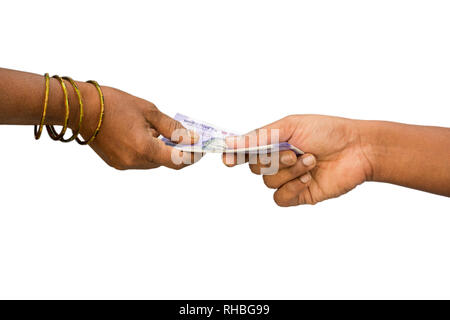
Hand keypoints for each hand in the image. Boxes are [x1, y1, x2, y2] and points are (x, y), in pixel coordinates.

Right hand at [80, 86, 199, 169]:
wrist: (81, 108)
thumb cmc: (115, 104)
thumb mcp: (149, 111)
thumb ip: (173, 128)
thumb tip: (192, 138)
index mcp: (144, 148)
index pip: (178, 161)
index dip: (192, 156)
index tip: (200, 148)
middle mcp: (134, 161)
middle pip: (165, 162)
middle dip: (177, 151)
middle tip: (184, 137)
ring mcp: (124, 164)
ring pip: (153, 162)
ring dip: (161, 151)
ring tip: (160, 133)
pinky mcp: (116, 163)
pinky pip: (139, 161)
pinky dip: (147, 151)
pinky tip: (143, 136)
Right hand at [223, 115, 372, 205]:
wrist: (357, 149)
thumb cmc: (327, 131)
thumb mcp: (290, 127)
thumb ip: (259, 137)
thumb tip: (229, 142)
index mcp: (274, 142)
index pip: (246, 151)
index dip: (234, 155)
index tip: (227, 159)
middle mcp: (278, 161)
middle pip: (254, 167)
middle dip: (273, 160)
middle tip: (294, 152)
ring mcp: (288, 179)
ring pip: (268, 182)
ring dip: (290, 171)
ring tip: (312, 161)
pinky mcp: (299, 195)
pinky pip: (280, 198)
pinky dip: (292, 188)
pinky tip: (309, 179)